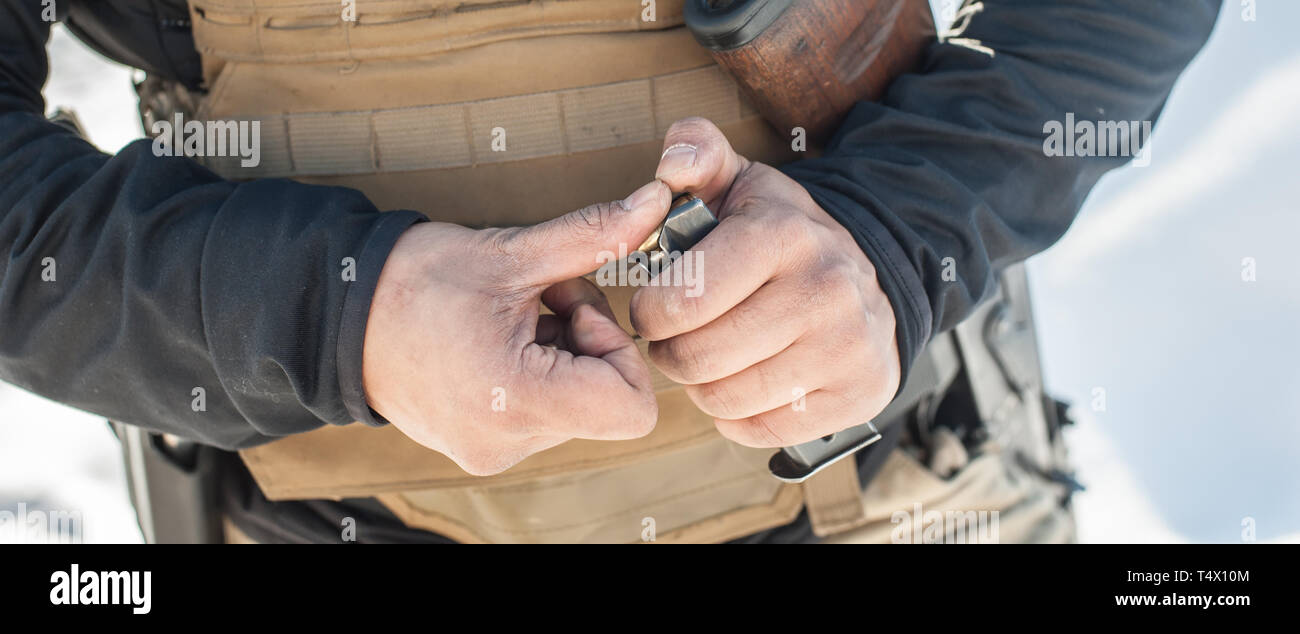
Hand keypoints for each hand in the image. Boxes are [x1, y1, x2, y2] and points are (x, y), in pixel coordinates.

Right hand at [362, 181, 670, 474]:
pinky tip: (500, 338)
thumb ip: (594, 236)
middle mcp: (507, 442)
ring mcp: (492, 451)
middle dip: (588, 341)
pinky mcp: (482, 447)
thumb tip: (658, 203)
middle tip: (543, 298)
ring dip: (564, 353)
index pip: (633, 408)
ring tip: (513, 316)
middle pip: (606, 401)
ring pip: (578, 406)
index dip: (619, 351)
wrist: (332, 312)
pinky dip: (540, 372)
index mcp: (515, 401)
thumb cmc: (415, 280)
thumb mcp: (511, 253)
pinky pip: (545, 413)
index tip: (576, 309)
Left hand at [630, 118, 900, 447]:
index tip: (653, 305)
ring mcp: (847, 348)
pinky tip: (743, 382)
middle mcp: (824, 291)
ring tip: (708, 358)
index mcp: (783, 235)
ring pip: (725, 399)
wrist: (871, 271)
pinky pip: (761, 430)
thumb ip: (695, 154)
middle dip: (669, 352)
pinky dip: (737, 415)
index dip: (650, 310)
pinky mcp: (858, 395)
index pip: (684, 300)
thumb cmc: (780, 232)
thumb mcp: (739, 182)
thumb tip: (672, 164)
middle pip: (698, 357)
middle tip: (674, 338)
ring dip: (700, 386)